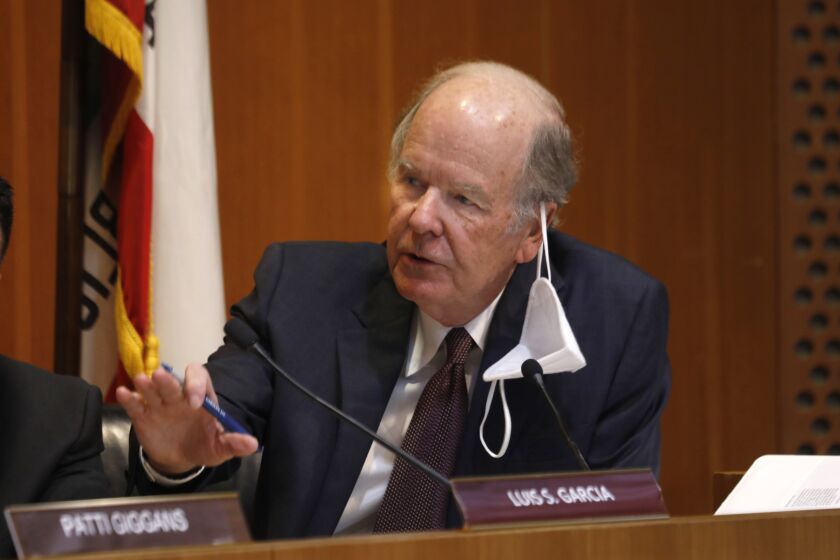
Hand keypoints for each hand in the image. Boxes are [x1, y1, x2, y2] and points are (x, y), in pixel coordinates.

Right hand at [116, 363, 258, 474]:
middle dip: (168, 381)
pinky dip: (129, 398)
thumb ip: (234, 443)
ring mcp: (160, 405)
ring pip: (152, 390)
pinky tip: (123, 393)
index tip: (195, 403)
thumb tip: (252, 444)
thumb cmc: (204, 446)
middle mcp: (179, 398)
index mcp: (201, 399)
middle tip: (160, 377)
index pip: (200, 380)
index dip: (196, 385)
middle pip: (173, 383)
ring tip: (141, 380)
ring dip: (146, 385)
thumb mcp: (221, 448)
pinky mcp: (143, 417)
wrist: (181, 459)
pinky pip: (135, 405)